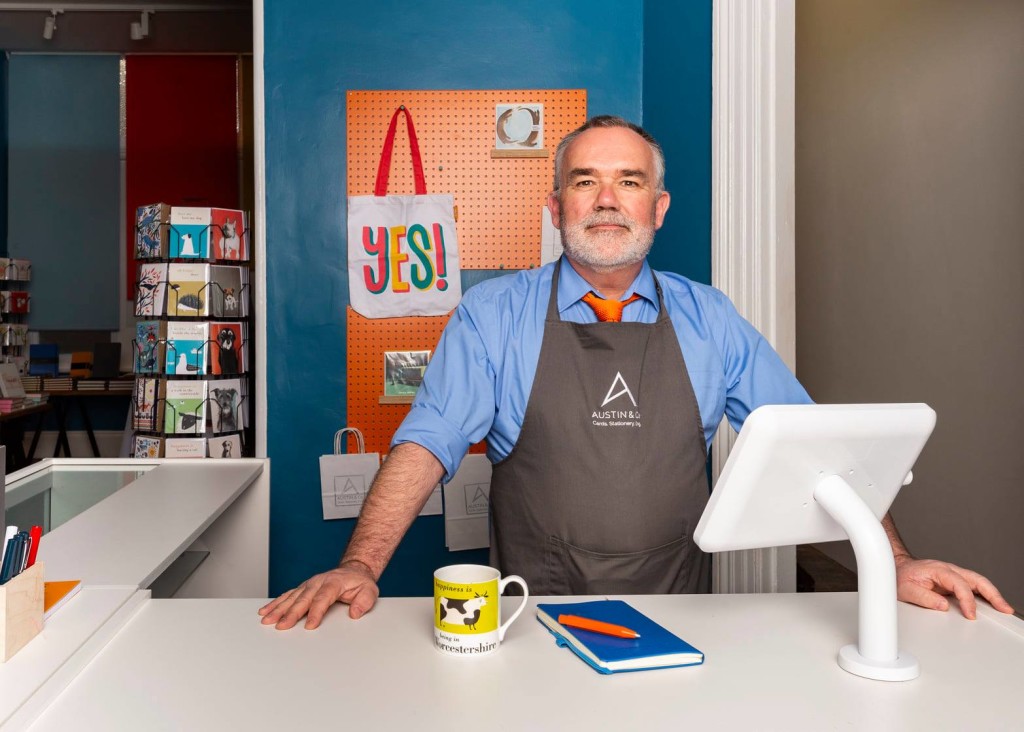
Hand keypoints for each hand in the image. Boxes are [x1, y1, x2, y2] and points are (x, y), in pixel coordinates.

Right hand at [258, 561, 379, 629]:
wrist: (353, 571)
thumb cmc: (360, 583)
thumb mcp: (369, 591)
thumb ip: (364, 601)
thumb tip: (355, 613)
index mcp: (334, 582)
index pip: (323, 598)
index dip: (316, 612)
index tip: (310, 626)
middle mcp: (318, 582)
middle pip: (303, 599)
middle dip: (291, 613)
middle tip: (281, 626)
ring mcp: (309, 584)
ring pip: (292, 597)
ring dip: (279, 609)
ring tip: (267, 620)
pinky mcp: (303, 588)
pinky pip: (288, 595)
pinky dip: (276, 603)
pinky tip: (265, 611)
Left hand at [894, 555, 1013, 619]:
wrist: (896, 568)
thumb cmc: (900, 577)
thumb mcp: (905, 590)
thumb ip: (924, 598)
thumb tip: (943, 606)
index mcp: (938, 570)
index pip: (959, 584)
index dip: (967, 600)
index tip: (970, 615)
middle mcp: (948, 570)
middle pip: (976, 579)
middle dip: (992, 594)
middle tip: (1003, 608)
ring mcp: (952, 574)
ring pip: (978, 582)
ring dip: (992, 594)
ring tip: (1004, 608)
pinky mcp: (954, 581)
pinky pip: (973, 587)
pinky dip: (985, 595)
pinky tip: (992, 604)